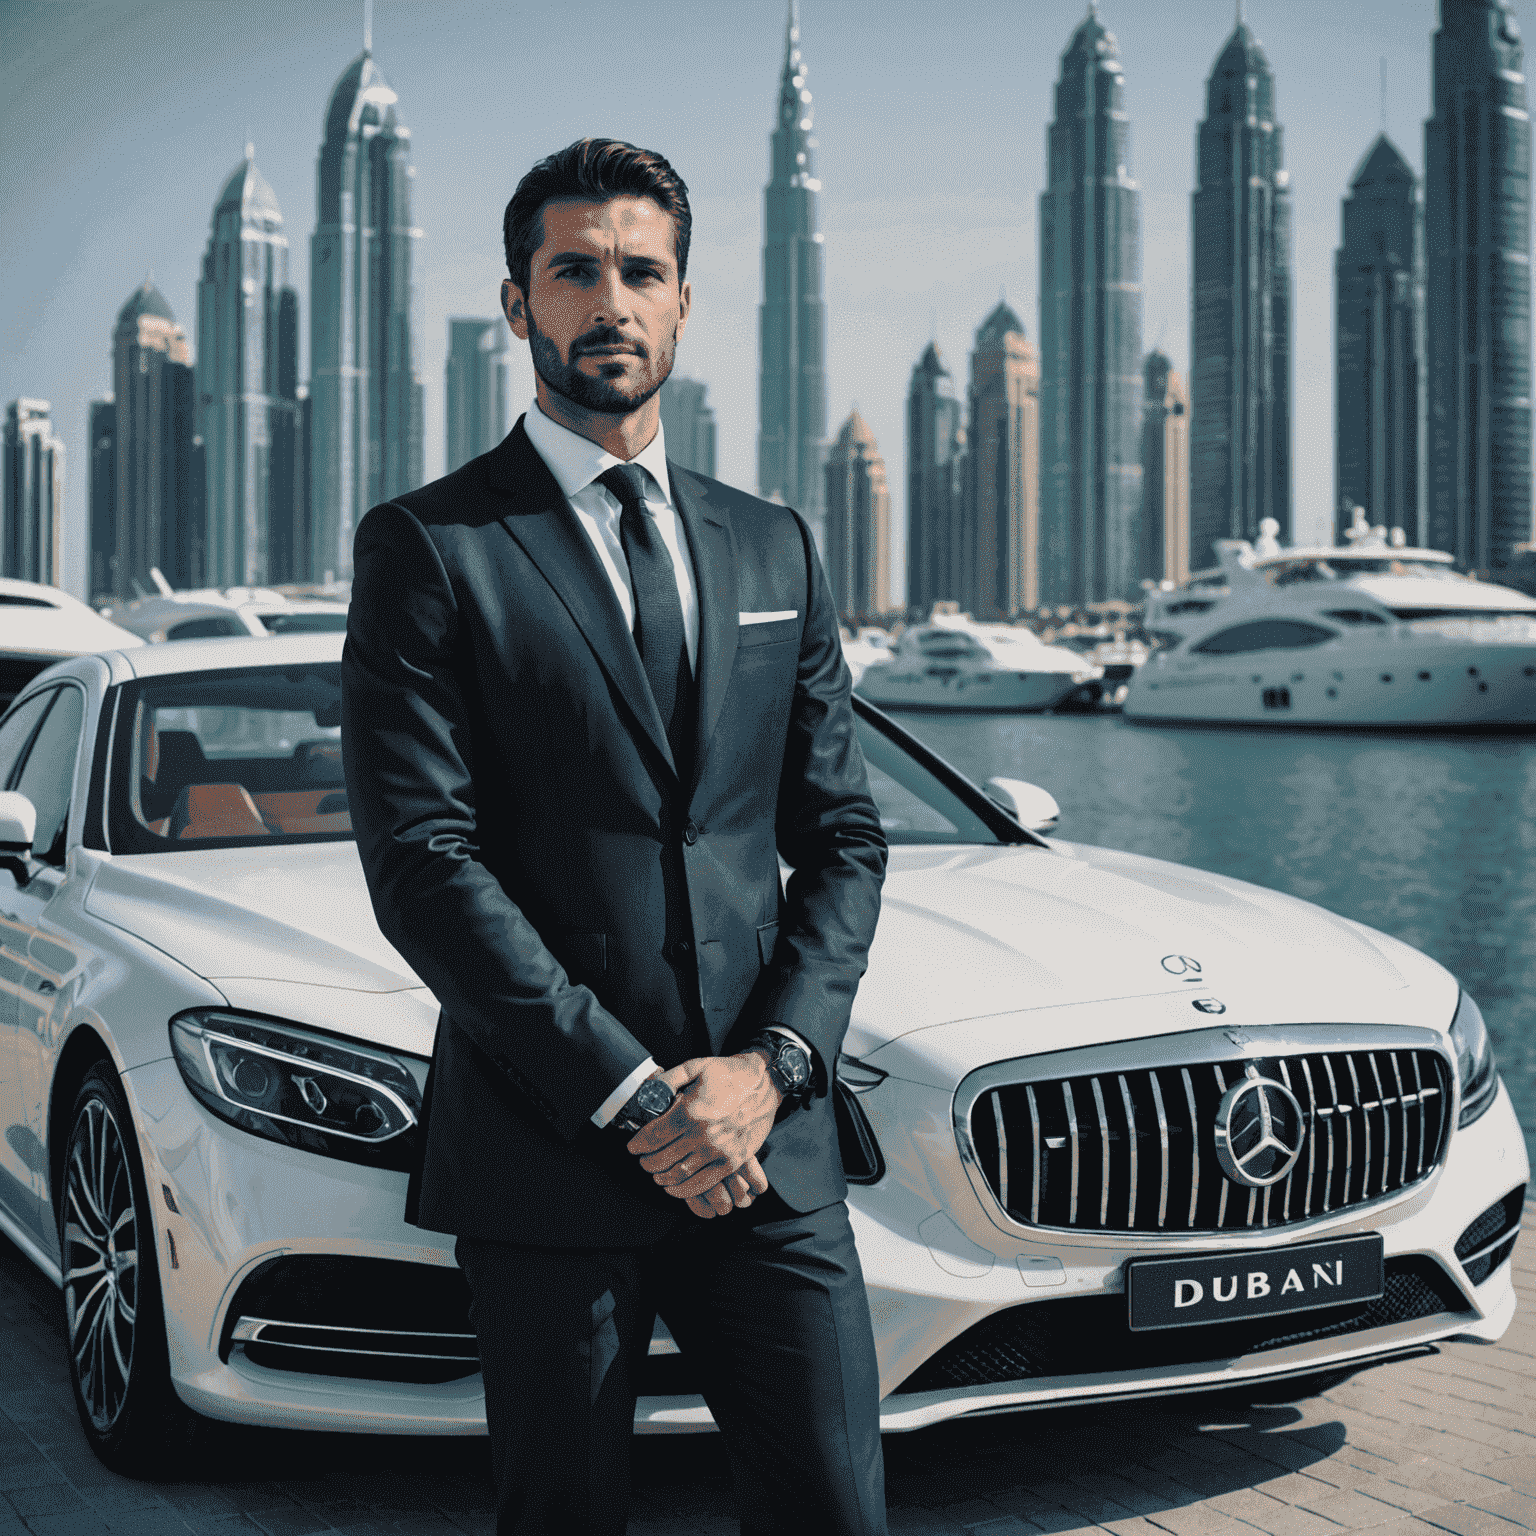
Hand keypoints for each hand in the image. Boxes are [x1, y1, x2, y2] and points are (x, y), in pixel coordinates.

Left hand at [625, 1053, 781, 1216]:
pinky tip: (675, 1187)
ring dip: (662, 1177)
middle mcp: (702, 1134)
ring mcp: (718, 1151)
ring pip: (679, 1174)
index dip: (638, 1145)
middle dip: (647, 1162)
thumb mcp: (697, 1066)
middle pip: (662, 1158)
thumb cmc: (729, 1073)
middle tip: (643, 1160)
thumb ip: (670, 1079)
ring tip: (656, 1174)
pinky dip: (685, 1190)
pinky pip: (703, 1183)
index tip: (633, 1147)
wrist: (765, 1083)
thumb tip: (649, 1092)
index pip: (653, 1136)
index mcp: (690, 1111)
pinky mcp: (732, 1162)